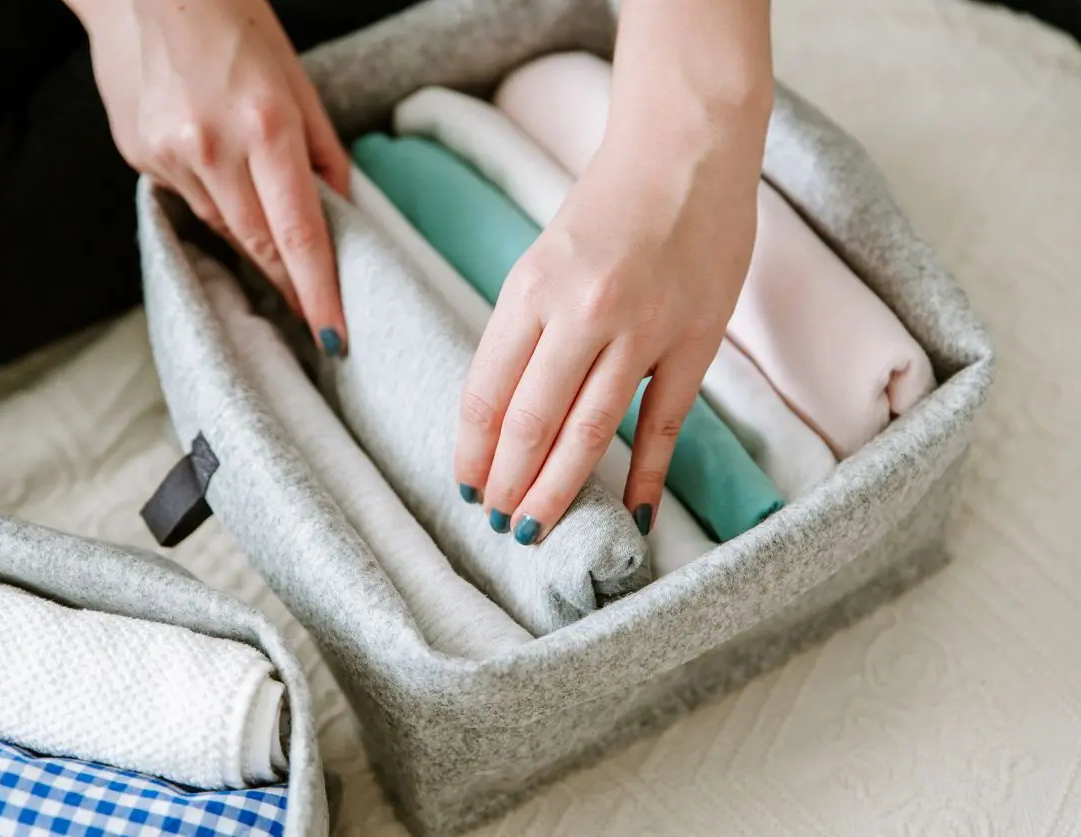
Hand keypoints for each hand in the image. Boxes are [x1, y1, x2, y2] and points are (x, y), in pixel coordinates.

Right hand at [74, 0, 349, 354]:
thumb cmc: (234, 22)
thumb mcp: (297, 79)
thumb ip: (323, 153)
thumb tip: (343, 214)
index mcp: (266, 125)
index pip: (299, 234)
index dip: (317, 292)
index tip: (333, 334)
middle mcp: (214, 148)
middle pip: (259, 245)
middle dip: (289, 285)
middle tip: (314, 314)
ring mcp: (170, 156)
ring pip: (223, 229)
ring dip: (253, 242)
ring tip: (272, 239)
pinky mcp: (140, 156)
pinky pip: (190, 202)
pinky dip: (215, 203)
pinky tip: (221, 175)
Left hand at [455, 125, 763, 542]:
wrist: (687, 151)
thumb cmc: (607, 207)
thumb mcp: (542, 261)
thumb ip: (525, 331)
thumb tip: (505, 414)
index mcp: (531, 290)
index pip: (489, 392)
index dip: (474, 451)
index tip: (466, 487)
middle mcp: (581, 312)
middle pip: (533, 422)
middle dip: (509, 484)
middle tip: (499, 524)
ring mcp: (643, 328)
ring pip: (590, 432)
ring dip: (559, 491)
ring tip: (536, 529)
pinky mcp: (696, 339)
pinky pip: (665, 423)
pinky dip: (645, 475)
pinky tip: (631, 516)